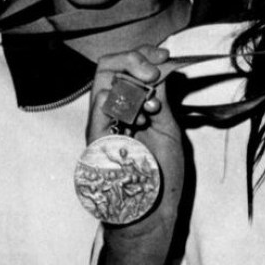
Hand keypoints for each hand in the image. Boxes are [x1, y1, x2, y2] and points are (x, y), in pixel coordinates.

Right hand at [88, 46, 185, 264]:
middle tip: (156, 69)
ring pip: (103, 80)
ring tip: (153, 102)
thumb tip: (163, 66)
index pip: (123, 66)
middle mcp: (110, 111)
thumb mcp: (167, 126)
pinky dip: (121, 100)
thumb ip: (161, 97)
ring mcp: (101, 123)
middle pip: (108, 66)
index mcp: (127, 106)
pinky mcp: (97, 138)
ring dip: (132, 80)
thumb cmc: (160, 174)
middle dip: (134, 59)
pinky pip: (100, 106)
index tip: (164, 55)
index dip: (142, 54)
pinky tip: (140, 115)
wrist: (151, 209)